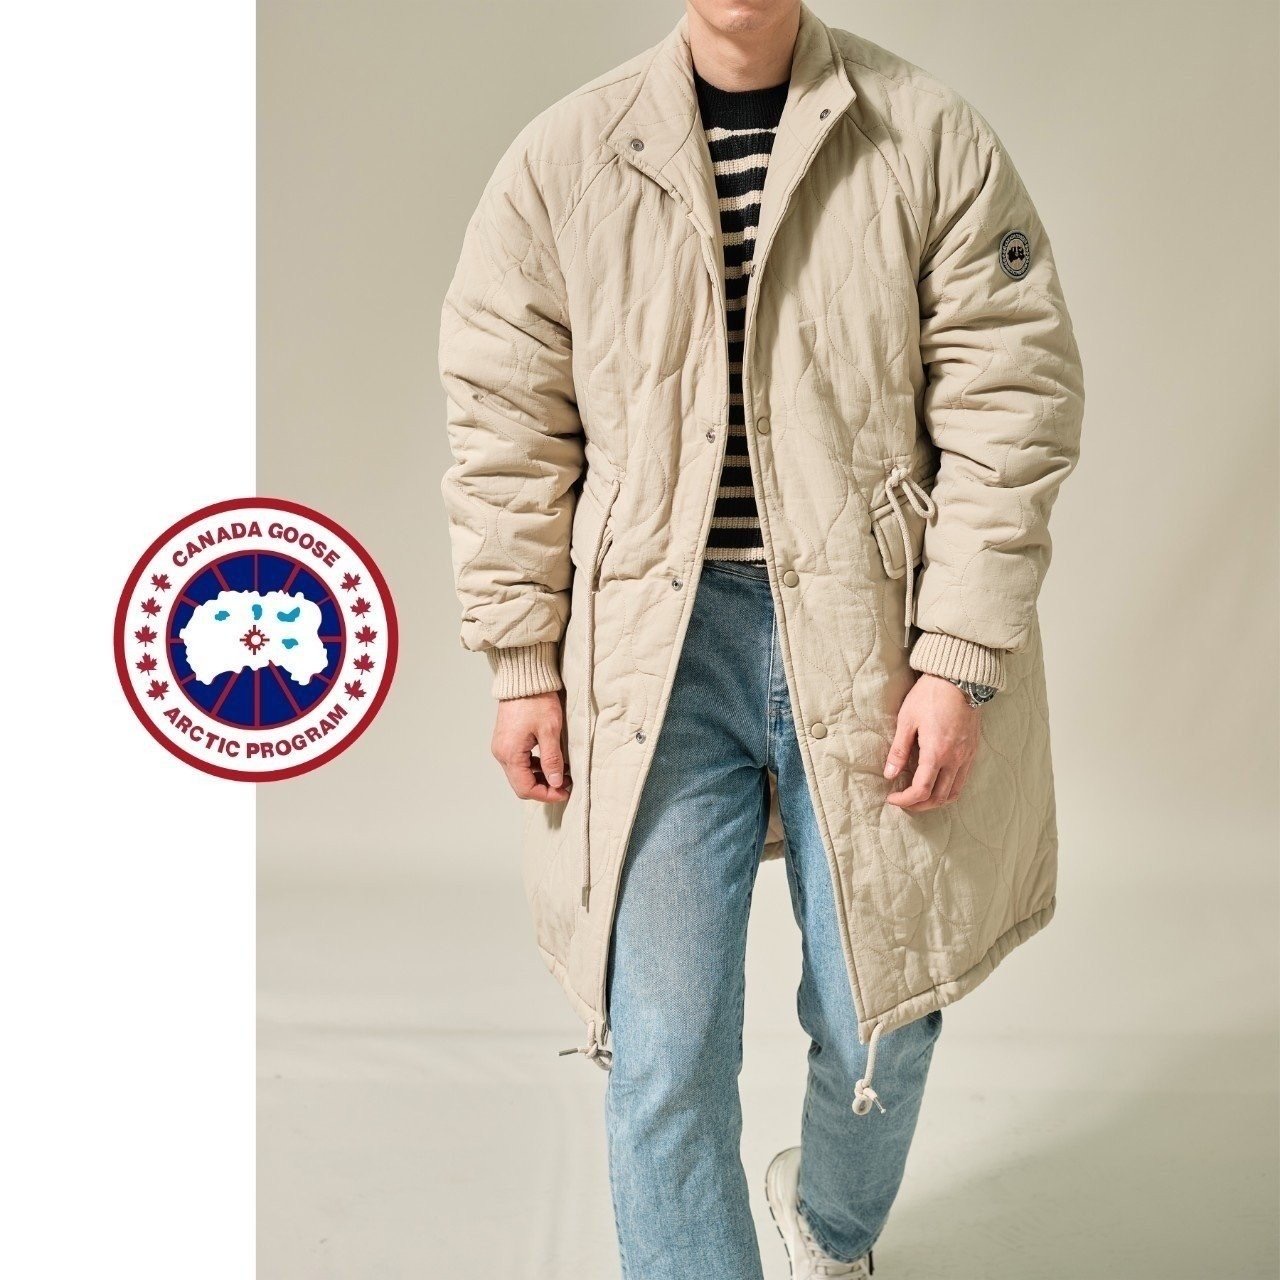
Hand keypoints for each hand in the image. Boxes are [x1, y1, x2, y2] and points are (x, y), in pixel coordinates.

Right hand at [492, 691, 571, 802]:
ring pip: (520, 774)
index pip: (526, 788)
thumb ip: (552, 760)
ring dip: (540, 777)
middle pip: (521, 784)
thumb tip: (555, 783)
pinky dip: (534, 767)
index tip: (565, 792)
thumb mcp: (550, 731)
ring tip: (562, 773)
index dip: (547, 795)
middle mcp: (501, 753)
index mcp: (510, 754)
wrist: (523, 678)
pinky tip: (550, 761)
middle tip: (565, 784)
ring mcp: (502, 747)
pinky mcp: (506, 740)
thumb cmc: (536, 700)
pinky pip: (519, 762)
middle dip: (544, 788)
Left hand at [883, 674, 980, 810]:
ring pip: (954, 792)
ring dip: (935, 801)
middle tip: (903, 801)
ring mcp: (967, 756)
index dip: (905, 800)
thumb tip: (889, 774)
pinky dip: (949, 789)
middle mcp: (955, 759)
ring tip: (919, 797)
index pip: (921, 791)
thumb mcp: (907, 720)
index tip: (892, 798)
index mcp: (936, 753)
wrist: (959, 678)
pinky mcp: (973, 751)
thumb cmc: (930, 696)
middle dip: (919, 805)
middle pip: (938, 798)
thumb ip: (898, 750)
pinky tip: (936, 782)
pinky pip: (963, 780)